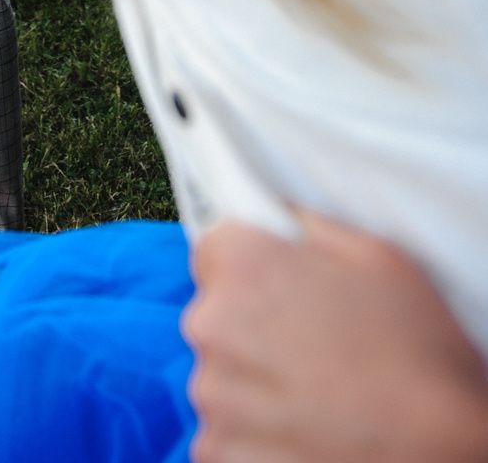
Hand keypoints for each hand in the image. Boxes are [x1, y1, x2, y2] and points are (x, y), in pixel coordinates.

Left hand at [185, 214, 487, 462]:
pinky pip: (226, 431)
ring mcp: (214, 397)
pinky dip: (255, 435)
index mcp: (246, 267)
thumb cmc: (418, 355)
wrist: (442, 450)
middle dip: (254, 326)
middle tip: (312, 347)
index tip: (276, 284)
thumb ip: (309, 228)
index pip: (214, 248)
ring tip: (316, 396)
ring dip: (254, 385)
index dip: (249, 266)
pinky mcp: (220, 452)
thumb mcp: (376, 257)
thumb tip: (280, 217)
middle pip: (216, 314)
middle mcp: (215, 326)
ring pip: (220, 376)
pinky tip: (304, 431)